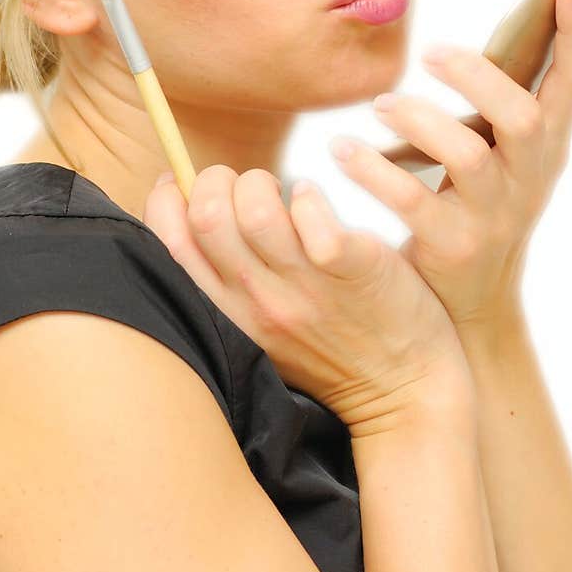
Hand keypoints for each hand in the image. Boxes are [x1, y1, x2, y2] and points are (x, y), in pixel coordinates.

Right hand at [143, 164, 468, 433]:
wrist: (405, 392)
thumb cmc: (332, 350)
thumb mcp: (262, 328)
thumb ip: (230, 283)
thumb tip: (194, 213)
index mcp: (229, 313)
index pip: (168, 244)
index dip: (166, 199)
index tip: (178, 180)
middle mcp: (258, 300)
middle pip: (206, 214)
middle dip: (213, 179)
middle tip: (240, 183)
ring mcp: (303, 285)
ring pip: (254, 207)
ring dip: (260, 180)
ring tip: (281, 189)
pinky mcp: (350, 267)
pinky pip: (311, 211)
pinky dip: (307, 193)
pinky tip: (315, 198)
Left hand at [328, 0, 571, 328]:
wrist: (469, 301)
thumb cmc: (476, 204)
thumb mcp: (498, 153)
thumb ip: (492, 103)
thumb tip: (467, 37)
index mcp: (545, 145)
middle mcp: (530, 177)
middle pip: (525, 119)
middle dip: (480, 79)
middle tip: (431, 53)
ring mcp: (496, 214)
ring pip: (469, 157)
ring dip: (420, 122)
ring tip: (381, 106)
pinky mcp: (455, 245)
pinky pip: (413, 200)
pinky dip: (373, 171)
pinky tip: (342, 151)